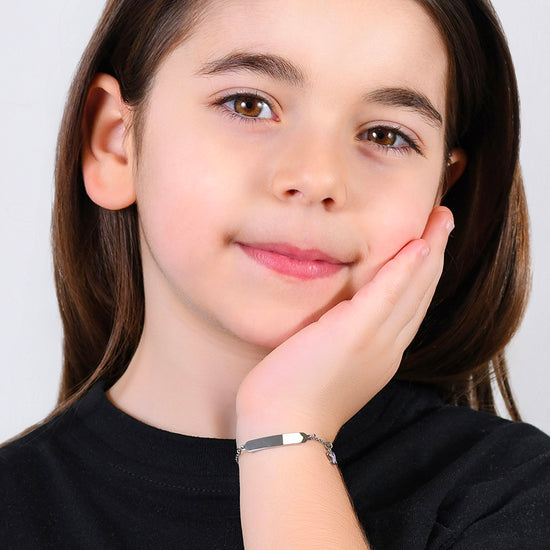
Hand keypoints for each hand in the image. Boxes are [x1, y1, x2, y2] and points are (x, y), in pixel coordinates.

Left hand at [236, 206, 453, 441]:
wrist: (283, 428)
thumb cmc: (293, 398)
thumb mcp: (326, 365)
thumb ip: (340, 341)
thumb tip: (331, 322)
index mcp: (380, 355)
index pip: (408, 307)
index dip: (421, 275)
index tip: (427, 246)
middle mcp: (387, 348)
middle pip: (419, 294)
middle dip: (435, 255)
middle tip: (444, 221)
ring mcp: (375, 341)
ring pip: (413, 289)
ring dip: (430, 250)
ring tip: (442, 219)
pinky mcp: (356, 333)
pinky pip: (389, 293)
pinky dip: (407, 267)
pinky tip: (420, 243)